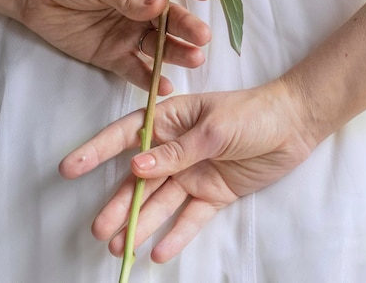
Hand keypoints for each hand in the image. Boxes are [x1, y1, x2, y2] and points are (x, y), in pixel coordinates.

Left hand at [18, 0, 213, 92]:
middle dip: (188, 26)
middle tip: (202, 37)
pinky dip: (150, 77)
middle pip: (172, 18)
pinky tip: (163, 85)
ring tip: (194, 59)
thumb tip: (160, 4)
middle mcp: (145, 7)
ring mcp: (131, 32)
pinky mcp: (115, 55)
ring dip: (177, 52)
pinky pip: (136, 68)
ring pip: (160, 45)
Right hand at [60, 81, 315, 261]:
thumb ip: (177, 151)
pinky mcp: (213, 194)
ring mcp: (194, 173)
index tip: (70, 168)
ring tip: (118, 247)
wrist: (294, 125)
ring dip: (141, 223)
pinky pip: (190, 217)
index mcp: (172, 121)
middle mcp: (177, 150)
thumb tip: (136, 168)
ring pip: (161, 202)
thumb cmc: (251, 113)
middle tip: (98, 230)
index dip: (97, 151)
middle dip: (118, 203)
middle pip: (141, 179)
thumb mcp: (213, 127)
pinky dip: (176, 234)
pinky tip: (159, 252)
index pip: (128, 136)